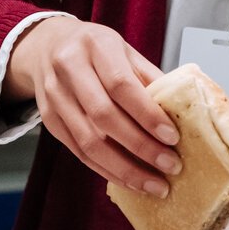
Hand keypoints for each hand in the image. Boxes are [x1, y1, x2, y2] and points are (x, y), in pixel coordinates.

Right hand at [5, 15, 181, 197]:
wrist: (47, 46)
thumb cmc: (95, 48)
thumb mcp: (125, 50)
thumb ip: (149, 78)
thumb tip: (181, 111)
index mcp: (96, 45)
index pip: (121, 84)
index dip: (147, 114)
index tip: (172, 137)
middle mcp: (70, 69)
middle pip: (104, 116)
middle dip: (140, 146)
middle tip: (170, 166)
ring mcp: (55, 96)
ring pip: (89, 141)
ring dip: (124, 169)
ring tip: (154, 183)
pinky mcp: (49, 120)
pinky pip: (79, 152)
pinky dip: (106, 170)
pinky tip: (129, 180)